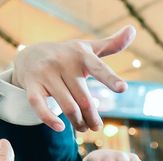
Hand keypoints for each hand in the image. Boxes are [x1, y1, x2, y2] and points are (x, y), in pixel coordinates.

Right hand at [11, 26, 135, 131]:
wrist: (30, 55)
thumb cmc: (68, 56)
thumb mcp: (89, 49)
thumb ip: (112, 45)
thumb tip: (132, 30)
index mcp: (81, 56)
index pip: (99, 69)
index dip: (111, 79)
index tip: (123, 88)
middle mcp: (63, 63)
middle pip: (84, 100)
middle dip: (93, 117)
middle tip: (96, 127)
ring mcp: (46, 74)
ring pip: (68, 106)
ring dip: (79, 122)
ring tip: (84, 128)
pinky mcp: (32, 86)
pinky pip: (40, 105)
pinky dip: (49, 119)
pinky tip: (61, 128)